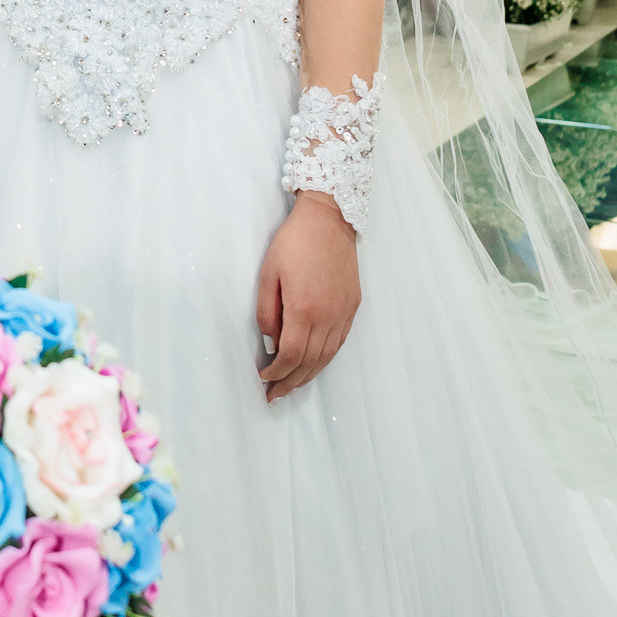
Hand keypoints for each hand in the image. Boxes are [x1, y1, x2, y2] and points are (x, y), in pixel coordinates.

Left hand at [256, 192, 359, 402]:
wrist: (329, 219)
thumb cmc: (294, 242)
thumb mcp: (269, 273)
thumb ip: (267, 310)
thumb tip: (270, 341)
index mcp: (304, 308)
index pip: (291, 354)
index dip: (277, 372)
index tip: (263, 378)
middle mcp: (328, 316)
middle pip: (310, 362)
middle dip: (291, 382)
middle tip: (274, 396)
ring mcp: (344, 313)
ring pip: (328, 357)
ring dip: (309, 376)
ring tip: (292, 387)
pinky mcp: (353, 306)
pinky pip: (339, 343)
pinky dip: (325, 359)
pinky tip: (314, 365)